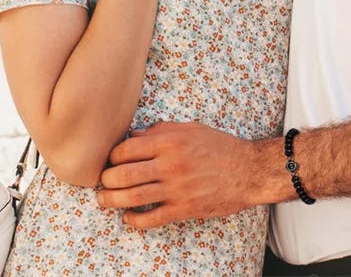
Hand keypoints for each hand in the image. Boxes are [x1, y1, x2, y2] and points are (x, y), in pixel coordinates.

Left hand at [96, 122, 259, 228]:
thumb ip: (161, 130)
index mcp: (170, 141)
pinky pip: (152, 218)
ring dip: (112, 200)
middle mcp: (170, 164)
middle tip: (102, 182)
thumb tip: (135, 135)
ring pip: (133, 198)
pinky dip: (135, 221)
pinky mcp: (184, 208)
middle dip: (107, 180)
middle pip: (124, 174)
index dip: (113, 156)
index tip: (110, 161)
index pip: (127, 149)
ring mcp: (176, 188)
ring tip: (103, 200)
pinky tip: (128, 218)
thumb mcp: (191, 129)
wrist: (248, 170)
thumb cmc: (220, 146)